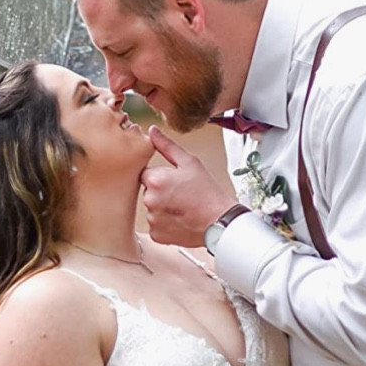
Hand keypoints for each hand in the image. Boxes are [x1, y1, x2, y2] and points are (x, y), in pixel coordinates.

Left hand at [140, 126, 236, 246]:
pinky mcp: (156, 235)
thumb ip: (167, 146)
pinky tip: (180, 219)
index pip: (145, 173)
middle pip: (148, 191)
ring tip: (183, 207)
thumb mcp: (190, 163)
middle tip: (182, 194)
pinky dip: (165, 223)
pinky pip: (156, 225)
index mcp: (155, 180)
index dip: (161, 176)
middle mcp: (149, 200)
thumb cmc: (208, 191)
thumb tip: (152, 131)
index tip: (174, 181)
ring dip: (163, 207)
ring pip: (152, 208)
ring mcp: (152, 219)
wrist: (220, 221)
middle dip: (161, 191)